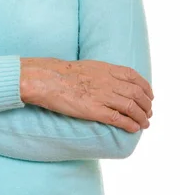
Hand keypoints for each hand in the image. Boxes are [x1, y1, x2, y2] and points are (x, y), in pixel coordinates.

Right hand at [20, 57, 153, 132]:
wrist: (46, 78)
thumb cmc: (61, 73)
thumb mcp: (85, 66)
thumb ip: (100, 72)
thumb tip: (109, 80)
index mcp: (105, 68)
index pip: (134, 77)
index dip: (145, 87)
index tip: (149, 95)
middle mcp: (107, 81)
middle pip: (137, 93)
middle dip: (147, 105)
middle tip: (148, 113)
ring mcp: (102, 95)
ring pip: (132, 107)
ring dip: (142, 117)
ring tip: (144, 124)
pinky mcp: (94, 110)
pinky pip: (119, 118)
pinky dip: (130, 124)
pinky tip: (133, 128)